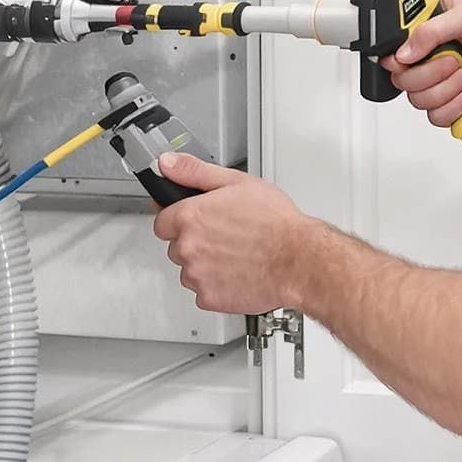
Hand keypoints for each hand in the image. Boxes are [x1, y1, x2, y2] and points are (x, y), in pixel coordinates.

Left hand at [148, 154, 325, 314]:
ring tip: (236, 256)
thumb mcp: (236, 182)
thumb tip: (168, 163)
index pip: (162, 222)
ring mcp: (197, 275)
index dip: (179, 221)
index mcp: (190, 217)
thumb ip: (194, 172)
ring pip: (190, 271)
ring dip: (206, 266)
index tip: (196, 223)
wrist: (299, 259)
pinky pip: (204, 293)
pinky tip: (238, 273)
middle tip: (225, 237)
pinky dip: (218, 287)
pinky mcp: (209, 298)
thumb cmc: (275, 222)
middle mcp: (188, 247)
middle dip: (196, 243)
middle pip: (177, 247)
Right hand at [387, 0, 461, 127]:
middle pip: (401, 75)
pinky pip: (434, 116)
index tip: (413, 56)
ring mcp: (434, 77)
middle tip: (454, 62)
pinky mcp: (445, 99)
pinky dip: (454, 106)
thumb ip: (431, 30)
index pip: (392, 40)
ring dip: (446, 90)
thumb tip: (404, 51)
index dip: (398, 53)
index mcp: (427, 21)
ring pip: (416, 98)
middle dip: (431, 73)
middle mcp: (426, 50)